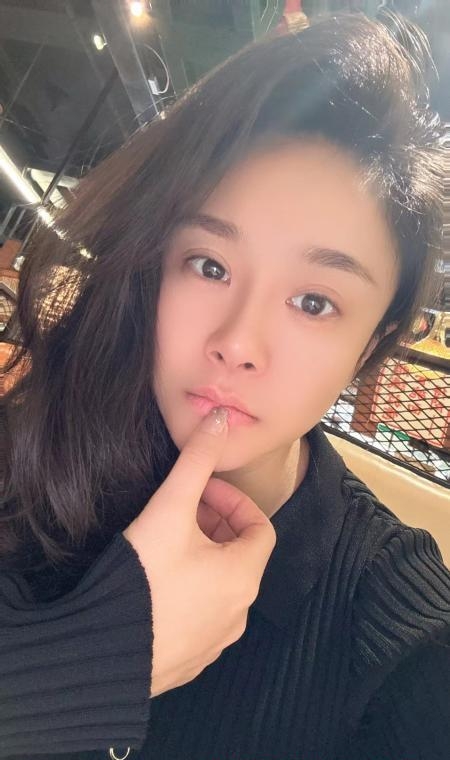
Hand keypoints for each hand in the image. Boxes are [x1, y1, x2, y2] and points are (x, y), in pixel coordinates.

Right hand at [123, 407, 276, 696]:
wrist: (103, 650)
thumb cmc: (143, 576)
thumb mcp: (170, 509)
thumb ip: (196, 460)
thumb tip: (219, 419)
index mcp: (243, 575)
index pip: (261, 527)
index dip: (234, 501)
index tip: (202, 493)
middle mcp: (239, 611)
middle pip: (241, 556)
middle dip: (216, 526)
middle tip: (182, 513)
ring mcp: (217, 640)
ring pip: (223, 586)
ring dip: (204, 558)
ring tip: (167, 544)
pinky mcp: (192, 658)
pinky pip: (204, 615)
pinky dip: (192, 591)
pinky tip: (157, 584)